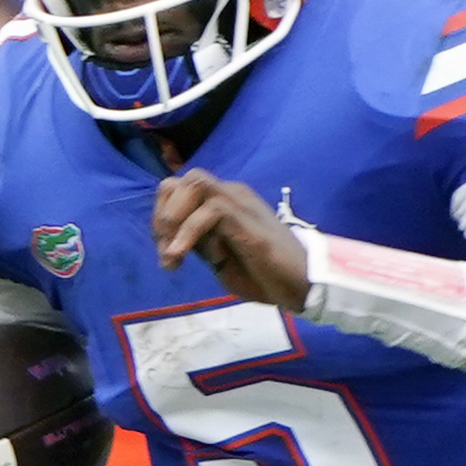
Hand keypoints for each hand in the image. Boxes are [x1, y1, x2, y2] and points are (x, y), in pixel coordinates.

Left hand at [153, 169, 310, 307]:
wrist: (303, 284)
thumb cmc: (266, 275)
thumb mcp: (220, 260)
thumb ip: (199, 243)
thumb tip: (172, 239)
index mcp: (224, 203)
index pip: (179, 190)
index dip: (162, 217)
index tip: (164, 253)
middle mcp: (231, 194)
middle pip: (182, 180)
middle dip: (162, 215)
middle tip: (164, 252)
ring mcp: (240, 202)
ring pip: (195, 183)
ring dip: (174, 218)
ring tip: (172, 253)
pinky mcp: (247, 217)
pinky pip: (211, 210)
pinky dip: (189, 233)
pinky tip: (183, 257)